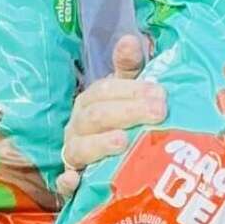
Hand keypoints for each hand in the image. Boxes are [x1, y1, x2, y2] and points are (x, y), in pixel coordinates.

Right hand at [56, 35, 165, 198]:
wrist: (104, 164)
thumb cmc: (120, 121)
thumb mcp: (126, 93)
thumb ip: (129, 69)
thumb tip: (131, 40)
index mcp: (90, 102)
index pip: (105, 91)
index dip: (131, 90)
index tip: (160, 93)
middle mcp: (78, 126)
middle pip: (96, 117)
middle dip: (127, 113)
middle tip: (158, 113)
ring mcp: (73, 155)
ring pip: (79, 148)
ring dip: (100, 145)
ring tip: (123, 142)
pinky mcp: (72, 184)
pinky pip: (64, 184)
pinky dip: (68, 182)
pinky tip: (76, 180)